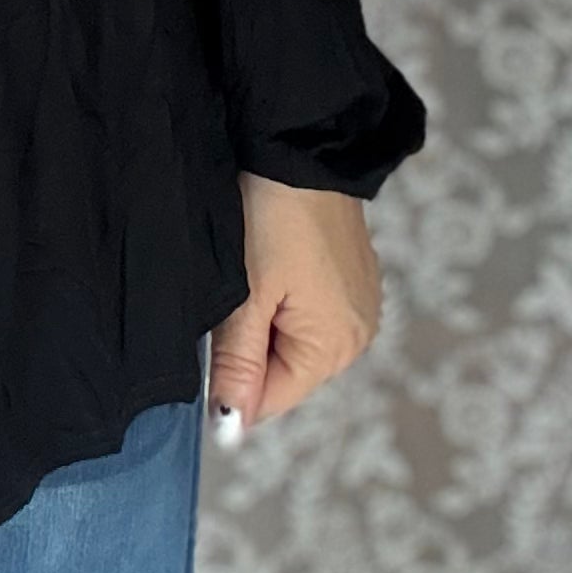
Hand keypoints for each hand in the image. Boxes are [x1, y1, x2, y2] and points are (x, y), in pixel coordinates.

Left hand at [207, 172, 380, 438]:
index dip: (231, 379)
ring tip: (254, 270)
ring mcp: (359, 304)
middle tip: (233, 291)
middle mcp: (358, 334)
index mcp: (336, 346)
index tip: (212, 334)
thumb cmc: (272, 215)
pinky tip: (271, 259)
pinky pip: (308, 308)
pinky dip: (282, 295)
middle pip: (284, 370)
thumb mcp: (244, 295)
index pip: (272, 399)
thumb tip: (232, 429)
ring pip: (292, 338)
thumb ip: (237, 365)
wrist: (302, 143)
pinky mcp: (353, 276)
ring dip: (264, 317)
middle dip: (249, 343)